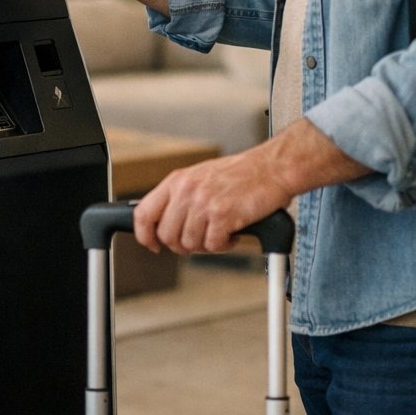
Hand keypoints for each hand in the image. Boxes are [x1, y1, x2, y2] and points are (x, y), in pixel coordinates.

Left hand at [133, 118, 372, 253]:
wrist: (272, 169)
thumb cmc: (240, 175)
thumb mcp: (199, 177)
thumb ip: (179, 197)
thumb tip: (162, 223)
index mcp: (177, 181)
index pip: (143, 213)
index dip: (144, 236)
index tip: (153, 245)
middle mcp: (187, 191)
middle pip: (167, 236)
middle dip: (183, 246)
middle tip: (201, 240)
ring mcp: (204, 203)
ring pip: (190, 244)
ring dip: (206, 246)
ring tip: (220, 233)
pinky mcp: (223, 215)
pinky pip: (213, 245)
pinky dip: (224, 245)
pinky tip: (233, 233)